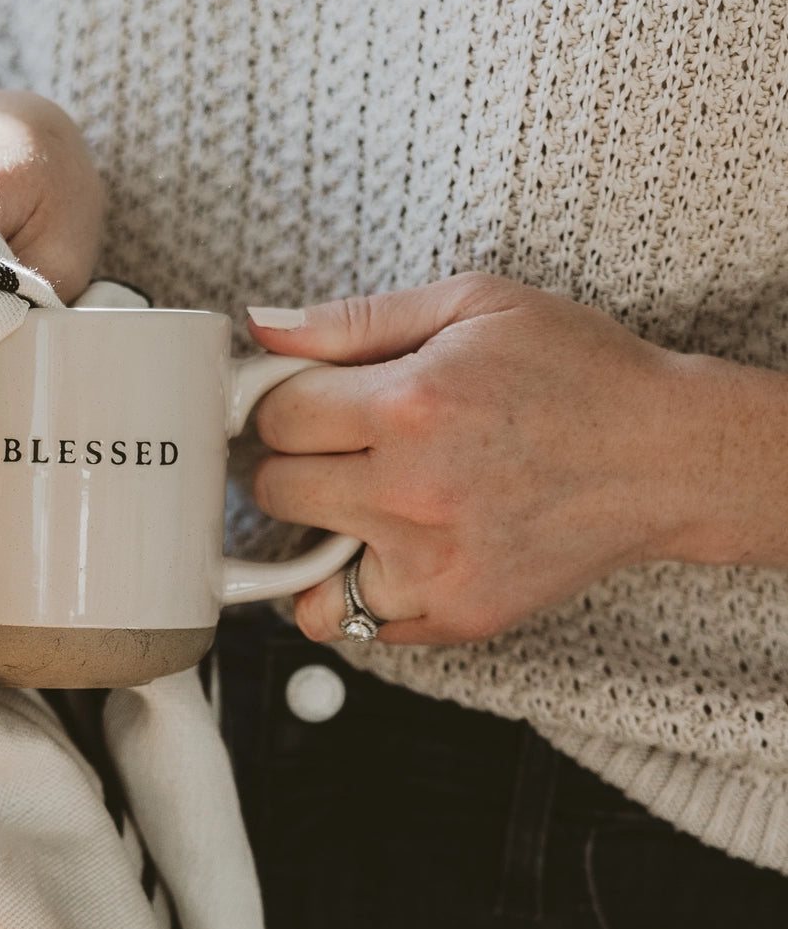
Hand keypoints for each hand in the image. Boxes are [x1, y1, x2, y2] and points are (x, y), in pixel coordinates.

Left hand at [247, 273, 764, 644]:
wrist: (666, 458)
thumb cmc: (577, 372)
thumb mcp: (472, 306)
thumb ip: (354, 319)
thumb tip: (261, 328)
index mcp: (408, 406)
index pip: (275, 417)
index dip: (283, 404)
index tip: (309, 405)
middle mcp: (412, 493)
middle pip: (274, 490)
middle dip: (294, 463)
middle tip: (336, 449)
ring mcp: (432, 566)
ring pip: (299, 572)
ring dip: (318, 534)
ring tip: (362, 504)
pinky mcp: (455, 616)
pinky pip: (352, 621)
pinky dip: (355, 590)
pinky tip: (393, 548)